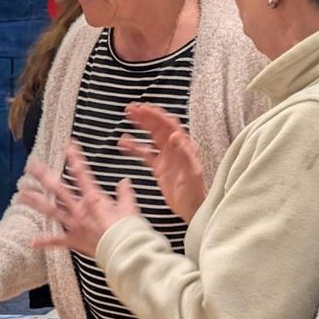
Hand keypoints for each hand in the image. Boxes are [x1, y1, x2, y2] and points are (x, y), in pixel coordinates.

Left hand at [19, 144, 139, 258]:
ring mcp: (74, 224)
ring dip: (35, 202)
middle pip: (58, 189)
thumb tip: (124, 181)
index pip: (82, 174)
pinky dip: (44, 242)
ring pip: (51, 211)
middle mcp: (80, 209)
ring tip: (21, 195)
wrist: (124, 250)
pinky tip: (31, 241)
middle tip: (31, 166)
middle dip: (44, 177)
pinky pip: (56, 241)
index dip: (75, 158)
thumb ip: (125, 193)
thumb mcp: (129, 207)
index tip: (68, 146)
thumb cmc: (128, 229)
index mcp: (93, 198)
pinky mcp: (73, 240)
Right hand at [118, 103, 205, 221]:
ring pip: (151, 137)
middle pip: (159, 127)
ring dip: (140, 127)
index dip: (156, 115)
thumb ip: (184, 153)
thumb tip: (175, 135)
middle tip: (130, 109)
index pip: (169, 126)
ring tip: (127, 118)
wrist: (193, 210)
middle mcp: (175, 149)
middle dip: (145, 116)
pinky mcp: (159, 167)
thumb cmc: (195, 193)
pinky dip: (134, 147)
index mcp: (184, 147)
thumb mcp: (191, 173)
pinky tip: (123, 143)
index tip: (143, 108)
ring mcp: (167, 157)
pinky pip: (145, 153)